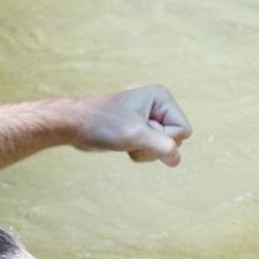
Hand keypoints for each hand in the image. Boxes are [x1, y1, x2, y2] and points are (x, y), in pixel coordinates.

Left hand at [72, 84, 190, 165]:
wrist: (74, 125)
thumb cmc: (102, 125)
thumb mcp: (135, 135)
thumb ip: (161, 147)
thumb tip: (176, 160)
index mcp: (162, 98)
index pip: (183, 130)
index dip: (164, 139)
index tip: (141, 132)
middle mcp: (159, 106)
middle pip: (175, 140)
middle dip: (153, 147)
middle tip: (131, 137)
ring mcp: (150, 119)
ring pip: (163, 148)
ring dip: (144, 151)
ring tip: (125, 141)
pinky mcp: (140, 130)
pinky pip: (151, 150)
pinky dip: (138, 152)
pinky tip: (123, 145)